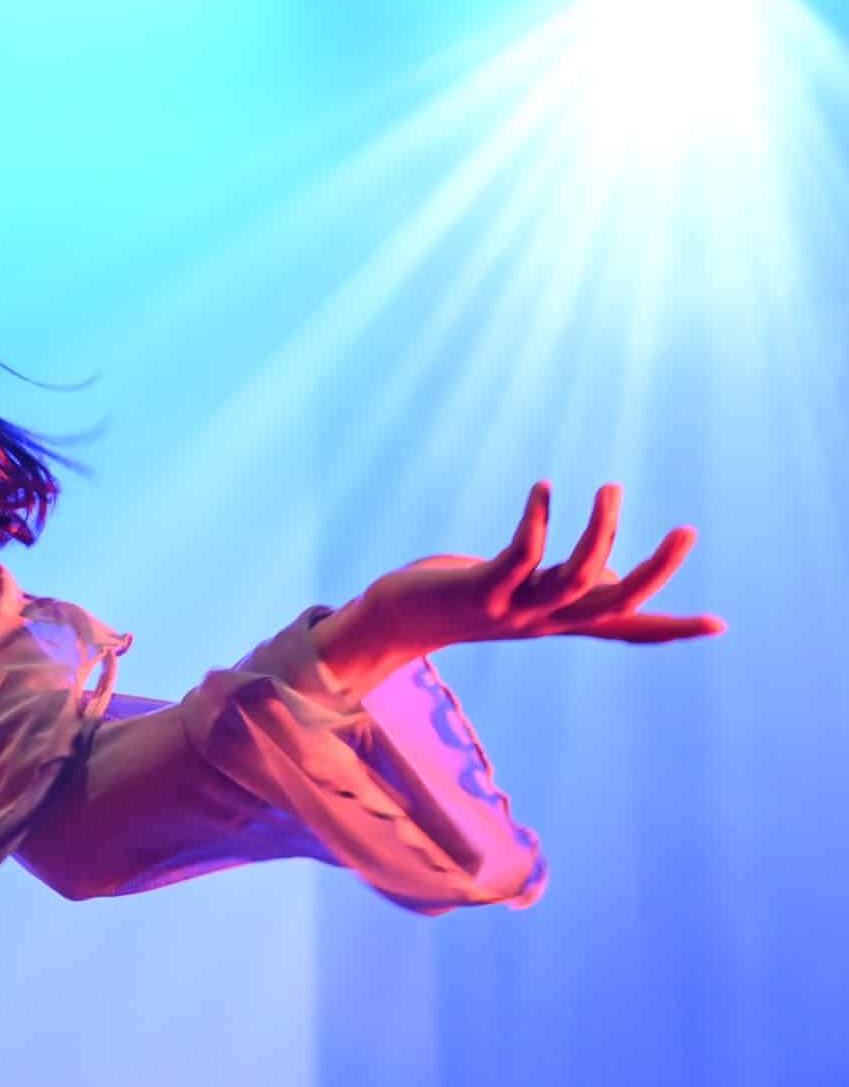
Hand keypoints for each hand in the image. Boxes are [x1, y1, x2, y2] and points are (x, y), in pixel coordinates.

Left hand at [314, 482, 724, 698]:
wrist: (395, 621)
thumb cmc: (459, 597)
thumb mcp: (521, 591)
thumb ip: (563, 585)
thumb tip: (605, 573)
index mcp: (559, 621)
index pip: (625, 629)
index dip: (671, 627)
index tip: (720, 624)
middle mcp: (545, 621)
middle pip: (617, 605)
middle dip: (657, 570)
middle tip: (688, 530)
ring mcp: (514, 608)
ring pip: (576, 577)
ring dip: (599, 531)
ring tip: (611, 487)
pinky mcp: (481, 590)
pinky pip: (520, 555)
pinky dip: (536, 520)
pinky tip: (543, 489)